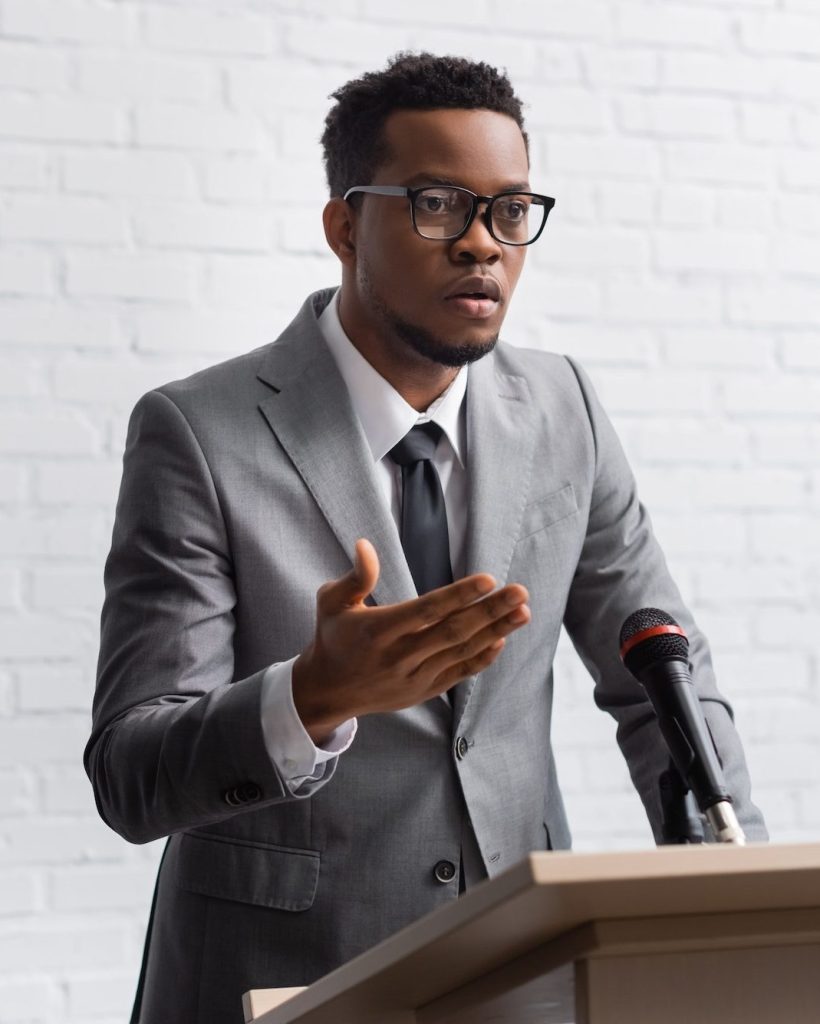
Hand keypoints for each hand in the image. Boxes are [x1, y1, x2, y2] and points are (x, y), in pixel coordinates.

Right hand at [292, 538, 529, 742]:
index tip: (488, 579)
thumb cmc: (333, 637)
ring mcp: (414, 677)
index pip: (426, 610)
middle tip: (520, 592)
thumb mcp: (331, 603)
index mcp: (378, 631)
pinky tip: (501, 638)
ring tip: (522, 611)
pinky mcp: (423, 691)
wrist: (328, 692)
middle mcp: (400, 656)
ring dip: (495, 631)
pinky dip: (482, 657)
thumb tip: (365, 545)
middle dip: (490, 611)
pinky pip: (459, 673)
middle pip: (453, 631)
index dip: (459, 595)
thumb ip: (354, 577)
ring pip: (462, 651)